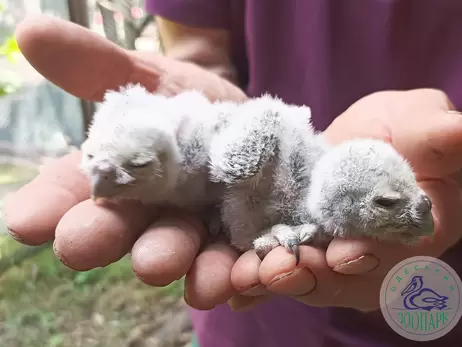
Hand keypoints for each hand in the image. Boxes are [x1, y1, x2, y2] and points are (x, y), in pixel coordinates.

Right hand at [5, 15, 246, 309]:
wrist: (251, 118)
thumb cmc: (189, 101)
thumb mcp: (150, 78)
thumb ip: (98, 67)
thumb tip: (34, 33)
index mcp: (117, 178)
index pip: (70, 194)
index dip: (48, 207)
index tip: (27, 221)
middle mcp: (149, 214)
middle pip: (124, 232)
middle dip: (105, 239)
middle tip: (84, 247)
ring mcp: (197, 233)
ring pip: (185, 256)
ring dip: (185, 266)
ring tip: (183, 274)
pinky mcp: (241, 242)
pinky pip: (241, 265)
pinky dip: (245, 273)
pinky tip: (251, 273)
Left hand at [229, 89, 461, 310]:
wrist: (372, 139)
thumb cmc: (411, 131)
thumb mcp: (427, 127)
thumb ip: (441, 138)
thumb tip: (461, 131)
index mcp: (412, 232)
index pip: (395, 252)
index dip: (371, 256)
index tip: (344, 256)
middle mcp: (372, 253)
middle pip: (342, 277)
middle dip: (310, 277)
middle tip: (276, 271)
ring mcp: (332, 252)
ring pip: (306, 275)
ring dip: (275, 281)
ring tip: (244, 278)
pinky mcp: (300, 242)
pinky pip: (281, 263)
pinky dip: (257, 279)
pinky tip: (234, 290)